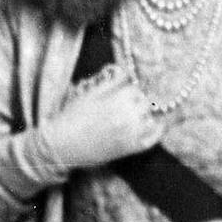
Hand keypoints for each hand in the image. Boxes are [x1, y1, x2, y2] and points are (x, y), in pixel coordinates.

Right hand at [42, 69, 162, 171]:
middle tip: (132, 103)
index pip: (136, 87)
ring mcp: (130, 133)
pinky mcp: (129, 148)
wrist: (62, 145)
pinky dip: (158, 131)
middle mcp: (128, 115)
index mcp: (117, 98)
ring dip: (148, 113)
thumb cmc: (72, 117)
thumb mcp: (90, 93)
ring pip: (151, 117)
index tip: (130, 90)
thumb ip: (111, 82)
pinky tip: (159, 125)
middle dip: (140, 100)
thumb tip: (127, 72)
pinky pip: (152, 139)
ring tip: (142, 113)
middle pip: (145, 101)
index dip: (132, 88)